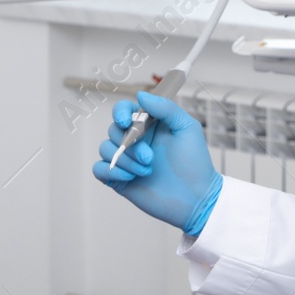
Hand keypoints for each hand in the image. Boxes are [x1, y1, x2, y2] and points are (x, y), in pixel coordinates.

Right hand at [92, 91, 220, 233]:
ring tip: (146, 170)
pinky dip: (111, 171)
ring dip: (125, 160)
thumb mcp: (186, 128)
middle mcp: (135, 140)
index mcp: (149, 125)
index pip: (124, 110)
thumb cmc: (195, 163)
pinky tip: (130, 177)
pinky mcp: (120, 179)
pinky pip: (99, 169)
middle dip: (130, 144)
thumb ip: (166, 108)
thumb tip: (141, 95)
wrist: (196, 198)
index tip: (126, 122)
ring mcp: (127, 160)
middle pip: (113, 130)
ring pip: (105, 149)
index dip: (120, 112)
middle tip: (150, 158)